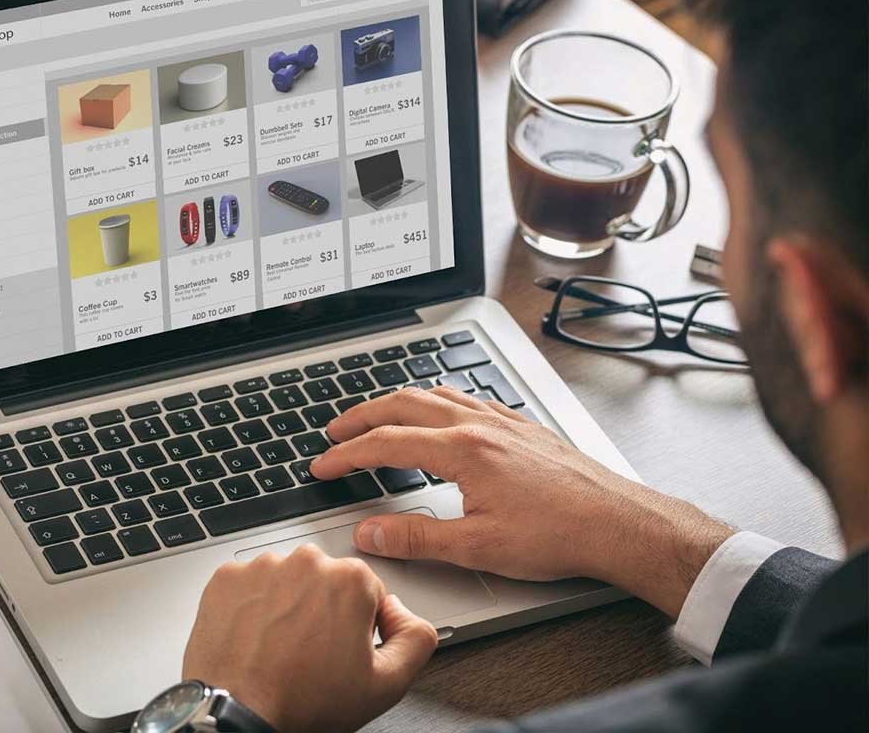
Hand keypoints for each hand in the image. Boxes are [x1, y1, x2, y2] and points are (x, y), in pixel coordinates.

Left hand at [182, 544, 436, 732]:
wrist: (238, 713)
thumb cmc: (303, 701)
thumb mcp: (386, 684)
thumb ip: (416, 639)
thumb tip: (405, 614)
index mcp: (350, 579)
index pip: (367, 592)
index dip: (359, 626)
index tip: (343, 649)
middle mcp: (306, 562)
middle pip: (325, 581)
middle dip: (323, 610)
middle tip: (311, 653)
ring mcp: (263, 567)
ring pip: (286, 581)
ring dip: (287, 606)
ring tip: (280, 648)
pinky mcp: (227, 577)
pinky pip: (249, 585)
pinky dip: (251, 606)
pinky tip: (255, 638)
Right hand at [311, 387, 733, 616]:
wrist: (618, 522)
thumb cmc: (559, 534)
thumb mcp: (477, 547)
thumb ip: (415, 537)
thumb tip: (369, 534)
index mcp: (462, 450)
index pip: (386, 444)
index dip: (347, 455)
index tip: (323, 466)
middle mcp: (479, 425)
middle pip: (403, 404)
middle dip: (361, 416)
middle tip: (335, 431)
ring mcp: (502, 421)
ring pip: (435, 394)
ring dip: (397, 402)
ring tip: (376, 415)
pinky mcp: (521, 426)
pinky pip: (467, 397)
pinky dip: (437, 399)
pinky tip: (440, 411)